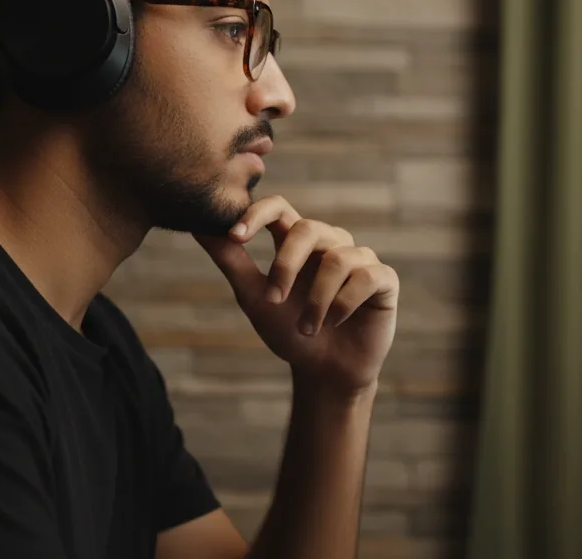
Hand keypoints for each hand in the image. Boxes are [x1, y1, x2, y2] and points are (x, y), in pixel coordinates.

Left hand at [194, 196, 398, 396]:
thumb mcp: (254, 297)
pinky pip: (366, 277)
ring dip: (316, 300)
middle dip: (286, 265)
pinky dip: (344, 304)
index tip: (235, 236)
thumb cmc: (290, 332)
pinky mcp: (383, 280)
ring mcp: (360, 259)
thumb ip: (231, 260)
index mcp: (298, 242)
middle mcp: (330, 243)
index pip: (280, 207)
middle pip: (308, 228)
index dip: (258, 214)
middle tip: (273, 300)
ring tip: (308, 328)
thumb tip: (198, 226)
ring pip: (337, 258)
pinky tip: (336, 323)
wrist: (325, 373)